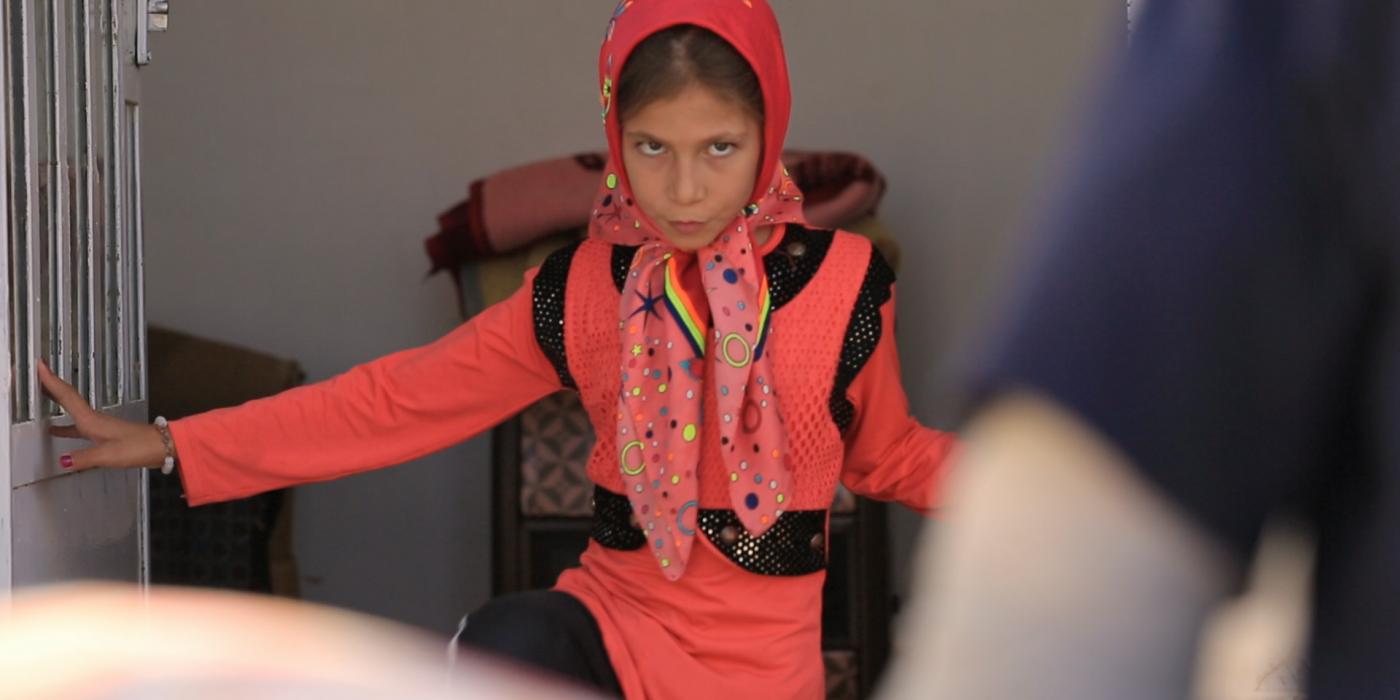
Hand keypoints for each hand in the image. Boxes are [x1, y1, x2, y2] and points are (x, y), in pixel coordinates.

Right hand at [37, 360, 166, 470]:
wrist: (163, 446)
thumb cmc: (140, 447)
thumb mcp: (109, 455)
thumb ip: (85, 458)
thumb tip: (63, 460)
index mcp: (92, 420)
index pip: (67, 396)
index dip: (52, 381)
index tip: (40, 365)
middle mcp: (94, 419)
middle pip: (67, 399)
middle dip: (50, 386)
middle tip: (35, 374)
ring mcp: (99, 426)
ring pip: (72, 411)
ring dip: (56, 403)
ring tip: (40, 398)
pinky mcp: (105, 434)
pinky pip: (78, 426)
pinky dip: (65, 425)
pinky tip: (57, 431)